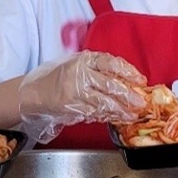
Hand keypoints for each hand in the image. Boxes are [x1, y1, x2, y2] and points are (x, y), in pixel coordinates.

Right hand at [15, 51, 146, 141]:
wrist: (36, 91)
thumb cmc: (62, 78)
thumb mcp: (80, 66)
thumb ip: (100, 71)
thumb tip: (129, 83)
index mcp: (84, 59)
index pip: (110, 62)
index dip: (128, 71)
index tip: (141, 80)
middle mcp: (80, 73)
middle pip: (109, 85)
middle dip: (128, 96)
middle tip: (141, 103)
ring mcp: (74, 91)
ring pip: (103, 102)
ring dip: (120, 111)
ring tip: (131, 115)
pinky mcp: (71, 106)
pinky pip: (93, 112)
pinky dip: (106, 116)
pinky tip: (116, 118)